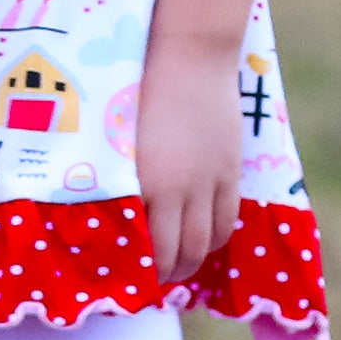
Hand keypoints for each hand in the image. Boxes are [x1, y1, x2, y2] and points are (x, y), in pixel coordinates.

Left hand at [133, 42, 244, 285]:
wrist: (189, 57)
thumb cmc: (139, 90)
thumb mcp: (118, 141)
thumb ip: (118, 180)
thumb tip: (110, 214)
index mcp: (149, 186)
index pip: (152, 250)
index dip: (144, 274)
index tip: (131, 281)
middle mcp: (182, 190)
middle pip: (182, 253)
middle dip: (168, 275)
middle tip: (154, 282)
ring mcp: (211, 181)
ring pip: (209, 241)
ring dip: (194, 262)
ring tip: (179, 267)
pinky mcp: (230, 169)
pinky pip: (228, 218)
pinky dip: (216, 238)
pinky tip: (204, 240)